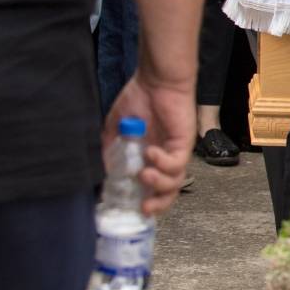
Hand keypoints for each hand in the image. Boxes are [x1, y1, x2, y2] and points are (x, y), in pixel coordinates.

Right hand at [105, 70, 195, 216]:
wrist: (156, 80)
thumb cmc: (138, 100)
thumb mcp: (116, 129)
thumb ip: (110, 150)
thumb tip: (105, 173)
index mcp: (149, 158)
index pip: (152, 187)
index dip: (145, 201)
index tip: (131, 208)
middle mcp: (165, 158)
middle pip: (169, 191)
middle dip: (158, 204)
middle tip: (143, 206)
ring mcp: (176, 151)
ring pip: (176, 181)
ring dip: (159, 183)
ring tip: (144, 173)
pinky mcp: (184, 143)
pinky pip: (177, 162)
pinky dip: (163, 163)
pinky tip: (150, 153)